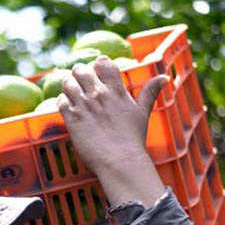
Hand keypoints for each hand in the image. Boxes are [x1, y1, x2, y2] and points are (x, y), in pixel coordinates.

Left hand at [56, 56, 168, 206]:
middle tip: (79, 77)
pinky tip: (66, 105)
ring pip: (68, 83)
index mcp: (115, 90)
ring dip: (68, 83)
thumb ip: (150, 92)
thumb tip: (164, 77)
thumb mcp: (143, 112)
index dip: (98, 63)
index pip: (103, 64)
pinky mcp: (72, 119)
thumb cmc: (133, 139)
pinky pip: (60, 101)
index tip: (97, 68)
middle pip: (82, 70)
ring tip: (71, 89)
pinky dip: (62, 100)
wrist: (120, 160)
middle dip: (79, 72)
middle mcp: (98, 94)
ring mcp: (83, 106)